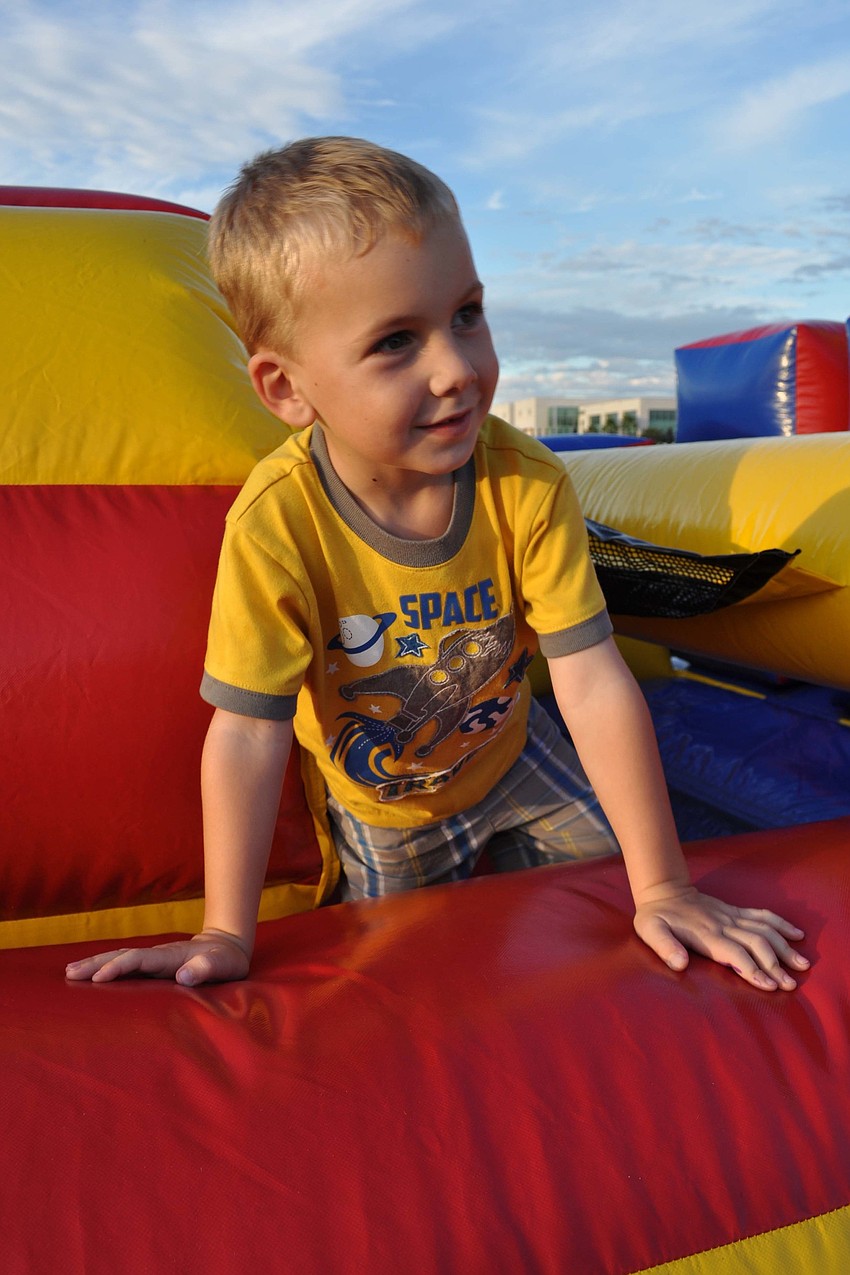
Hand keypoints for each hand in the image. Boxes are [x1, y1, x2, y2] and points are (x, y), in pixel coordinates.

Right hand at [64, 929, 250, 986]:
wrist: (225, 946)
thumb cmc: (225, 960)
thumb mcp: (223, 965)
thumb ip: (206, 969)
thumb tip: (183, 976)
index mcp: (170, 956)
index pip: (139, 960)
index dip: (119, 967)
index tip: (99, 977)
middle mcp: (157, 955)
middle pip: (121, 956)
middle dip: (96, 963)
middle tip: (70, 974)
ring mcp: (152, 958)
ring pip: (119, 957)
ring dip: (95, 963)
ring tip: (69, 972)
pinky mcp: (151, 964)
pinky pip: (123, 963)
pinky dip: (104, 965)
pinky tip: (89, 971)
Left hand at [633, 885, 808, 990]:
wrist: (663, 890)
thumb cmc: (655, 916)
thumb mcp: (650, 931)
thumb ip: (664, 947)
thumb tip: (678, 964)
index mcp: (706, 934)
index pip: (734, 953)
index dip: (752, 969)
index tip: (769, 985)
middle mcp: (723, 925)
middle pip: (756, 944)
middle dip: (775, 964)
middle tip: (791, 984)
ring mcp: (731, 916)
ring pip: (764, 930)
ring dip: (784, 947)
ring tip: (803, 964)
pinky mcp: (735, 911)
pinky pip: (762, 915)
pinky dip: (781, 924)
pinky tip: (797, 935)